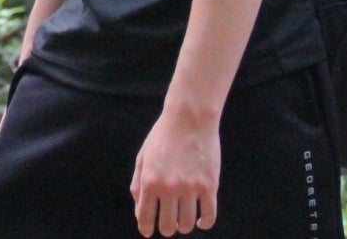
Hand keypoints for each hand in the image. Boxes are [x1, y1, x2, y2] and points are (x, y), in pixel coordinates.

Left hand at [130, 106, 220, 236]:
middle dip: (166, 228)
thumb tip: (139, 211)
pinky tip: (201, 221)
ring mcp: (190, 188)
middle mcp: (169, 187)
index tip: (148, 231)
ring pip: (187, 224)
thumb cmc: (163, 137)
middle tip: (168, 224)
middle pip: (167, 226)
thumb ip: (138, 184)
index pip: (145, 217)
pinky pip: (209, 216)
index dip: (146, 228)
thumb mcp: (143, 157)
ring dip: (184, 226)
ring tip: (183, 221)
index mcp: (149, 181)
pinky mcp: (209, 186)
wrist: (189, 118)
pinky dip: (204, 224)